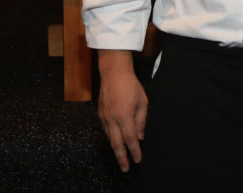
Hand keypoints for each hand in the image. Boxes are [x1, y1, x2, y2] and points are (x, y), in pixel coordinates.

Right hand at [97, 51, 147, 171]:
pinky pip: (106, 131)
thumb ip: (142, 120)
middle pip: (116, 144)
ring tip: (122, 157)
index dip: (134, 151)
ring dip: (116, 149)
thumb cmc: (131, 85)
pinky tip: (116, 141)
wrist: (113, 73)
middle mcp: (112, 119)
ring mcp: (104, 118)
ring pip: (110, 139)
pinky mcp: (100, 115)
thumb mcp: (142, 102)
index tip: (138, 160)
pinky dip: (111, 138)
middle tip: (126, 169)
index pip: (130, 139)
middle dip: (122, 158)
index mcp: (125, 116)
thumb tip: (140, 136)